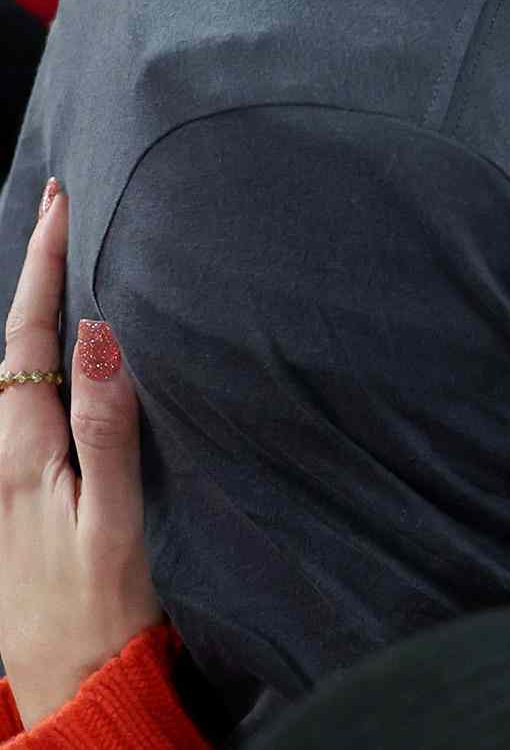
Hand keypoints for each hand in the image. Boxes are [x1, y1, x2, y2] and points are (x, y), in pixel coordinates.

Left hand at [0, 184, 161, 728]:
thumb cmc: (105, 612)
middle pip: (10, 347)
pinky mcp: (18, 502)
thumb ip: (107, 429)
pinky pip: (23, 407)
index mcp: (19, 459)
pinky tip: (59, 348)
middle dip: (33, 271)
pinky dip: (39, 358)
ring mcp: (3, 483)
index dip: (44, 266)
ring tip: (58, 258)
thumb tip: (96, 336)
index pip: (28, 340)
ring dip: (33, 309)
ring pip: (12, 375)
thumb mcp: (113, 523)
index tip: (61, 204)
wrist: (79, 690)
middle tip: (60, 208)